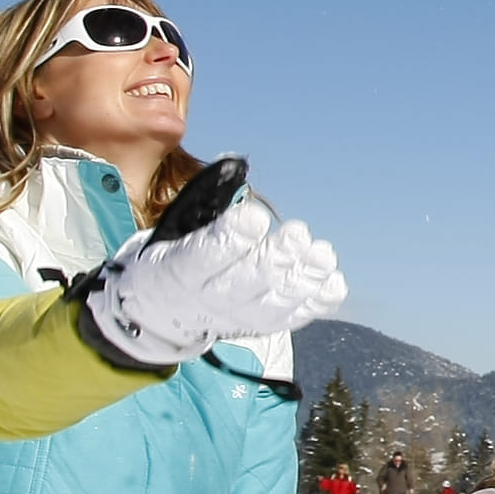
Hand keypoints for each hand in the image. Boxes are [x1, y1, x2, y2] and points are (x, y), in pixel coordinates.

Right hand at [75, 188, 346, 371]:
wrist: (161, 313)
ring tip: (322, 255)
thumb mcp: (175, 229)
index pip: (205, 257)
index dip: (232, 238)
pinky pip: (290, 319)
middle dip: (275, 258)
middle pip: (244, 283)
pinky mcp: (260, 327)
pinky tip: (333, 283)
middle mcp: (209, 300)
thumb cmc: (174, 257)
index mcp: (181, 271)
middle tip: (298, 233)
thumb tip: (233, 166)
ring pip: (272, 305)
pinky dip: (315, 304)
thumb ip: (205, 204)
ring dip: (302, 281)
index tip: (256, 217)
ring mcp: (236, 318)